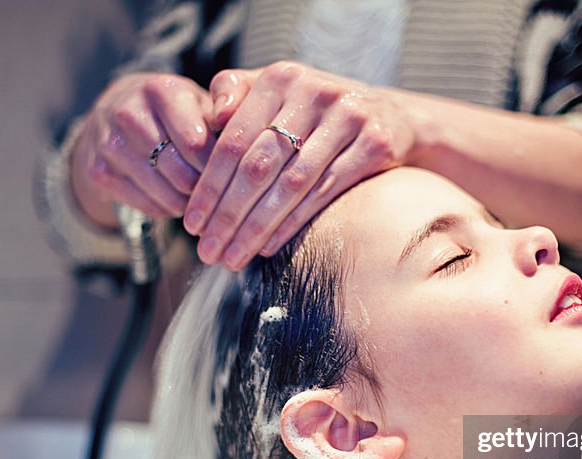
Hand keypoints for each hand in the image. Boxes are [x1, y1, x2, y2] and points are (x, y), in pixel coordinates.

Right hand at [70, 73, 215, 226]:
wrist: (114, 112)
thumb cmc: (173, 111)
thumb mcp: (200, 102)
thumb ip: (224, 117)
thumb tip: (239, 145)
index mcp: (160, 90)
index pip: (195, 143)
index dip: (217, 165)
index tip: (227, 171)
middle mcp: (129, 113)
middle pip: (181, 174)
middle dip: (204, 187)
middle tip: (214, 188)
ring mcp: (109, 143)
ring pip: (166, 195)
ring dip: (188, 202)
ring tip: (196, 193)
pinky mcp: (98, 171)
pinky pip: (147, 207)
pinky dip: (166, 208)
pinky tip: (171, 195)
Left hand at [185, 61, 415, 268]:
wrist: (390, 117)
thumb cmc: (316, 113)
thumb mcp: (277, 95)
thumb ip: (236, 95)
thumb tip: (211, 118)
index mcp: (280, 79)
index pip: (233, 141)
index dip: (209, 186)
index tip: (192, 225)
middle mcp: (314, 93)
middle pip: (259, 165)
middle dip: (228, 215)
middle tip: (208, 251)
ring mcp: (348, 117)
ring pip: (291, 184)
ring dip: (258, 227)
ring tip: (234, 256)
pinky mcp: (375, 143)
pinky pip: (325, 192)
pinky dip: (294, 223)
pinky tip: (269, 245)